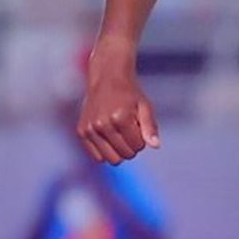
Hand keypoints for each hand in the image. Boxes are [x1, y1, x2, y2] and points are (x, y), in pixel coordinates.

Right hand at [77, 44, 160, 164]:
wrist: (107, 78)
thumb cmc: (129, 94)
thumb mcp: (145, 106)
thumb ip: (150, 127)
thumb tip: (156, 146)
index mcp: (120, 118)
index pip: (138, 146)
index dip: (142, 140)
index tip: (139, 127)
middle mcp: (103, 125)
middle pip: (124, 155)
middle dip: (132, 147)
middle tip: (130, 131)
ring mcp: (90, 129)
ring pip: (111, 159)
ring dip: (119, 151)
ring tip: (120, 135)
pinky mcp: (82, 131)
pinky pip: (97, 157)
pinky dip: (106, 151)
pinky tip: (109, 137)